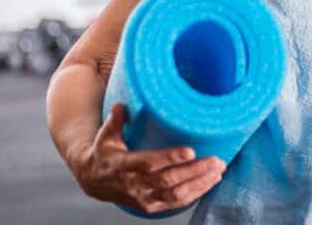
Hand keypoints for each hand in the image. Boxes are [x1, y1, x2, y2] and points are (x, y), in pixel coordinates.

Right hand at [71, 103, 225, 214]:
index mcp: (123, 165)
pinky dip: (195, 194)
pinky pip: (175, 203)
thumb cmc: (104, 153)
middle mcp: (134, 184)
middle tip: (216, 160)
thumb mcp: (106, 135)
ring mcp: (143, 198)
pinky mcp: (150, 206)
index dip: (169, 158)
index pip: (148, 163)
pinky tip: (209, 183)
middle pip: (168, 180)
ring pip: (175, 194)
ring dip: (199, 183)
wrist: (93, 181)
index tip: (190, 151)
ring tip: (218, 170)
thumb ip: (116, 120)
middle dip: (194, 171)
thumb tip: (121, 104)